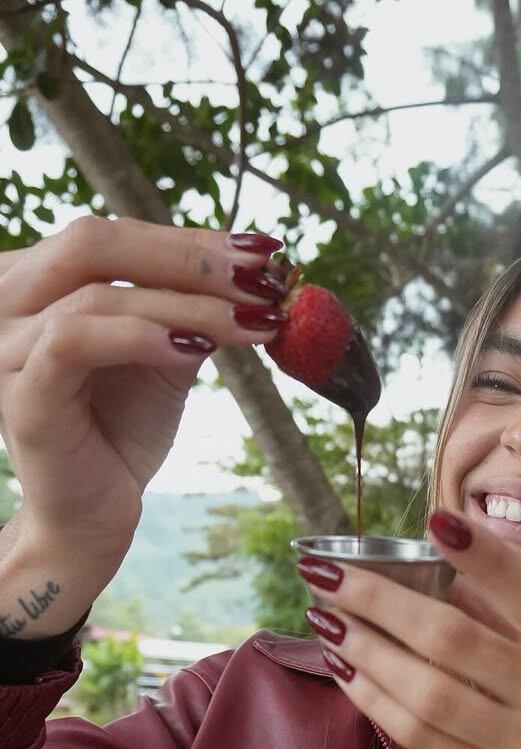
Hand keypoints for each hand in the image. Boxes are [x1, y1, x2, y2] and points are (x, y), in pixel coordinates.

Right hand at [0, 216, 283, 556]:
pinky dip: (141, 338)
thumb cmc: (123, 429)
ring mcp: (8, 345)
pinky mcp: (22, 393)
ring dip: (187, 304)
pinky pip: (73, 341)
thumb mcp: (167, 356)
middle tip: (263, 279)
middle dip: (191, 258)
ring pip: (97, 294)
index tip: (266, 251)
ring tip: (251, 322)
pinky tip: (195, 350)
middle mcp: (11, 299)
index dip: (192, 239)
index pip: (117, 236)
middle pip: (95, 242)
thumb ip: (191, 310)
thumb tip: (255, 272)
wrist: (95, 511)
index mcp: (39, 278)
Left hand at [299, 511, 520, 748]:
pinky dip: (376, 700)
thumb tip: (438, 569)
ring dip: (367, 651)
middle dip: (382, 602)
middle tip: (328, 576)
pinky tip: (346, 670)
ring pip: (429, 693)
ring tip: (325, 620)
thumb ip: (514, 616)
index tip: (435, 520)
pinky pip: (421, 737)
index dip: (486, 559)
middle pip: (457, 641)